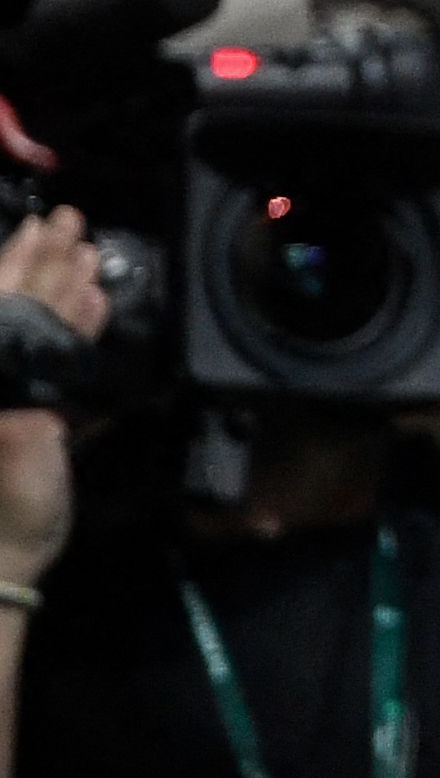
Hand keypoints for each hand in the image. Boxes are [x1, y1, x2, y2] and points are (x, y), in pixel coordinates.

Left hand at [0, 210, 110, 585]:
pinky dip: (76, 329)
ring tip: (78, 248)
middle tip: (63, 220)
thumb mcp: (23, 444)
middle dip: (40, 262)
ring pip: (34, 329)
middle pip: (14, 307)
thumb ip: (29, 411)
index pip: (3, 307)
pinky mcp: (39, 415)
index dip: (26, 266)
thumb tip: (58, 341)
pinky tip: (93, 303)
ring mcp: (17, 394)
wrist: (6, 557)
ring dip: (59, 287)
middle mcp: (0, 378)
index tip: (49, 229)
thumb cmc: (11, 502)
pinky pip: (55, 360)